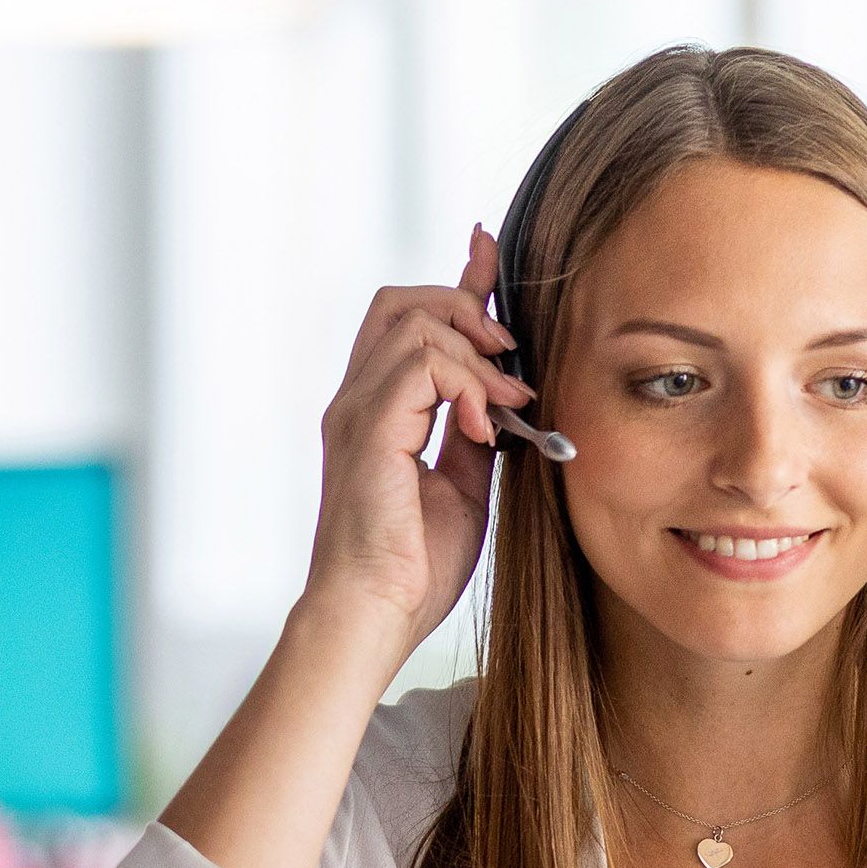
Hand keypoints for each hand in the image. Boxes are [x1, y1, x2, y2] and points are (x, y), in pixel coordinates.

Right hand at [295, 225, 533, 671]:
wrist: (374, 616)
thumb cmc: (411, 570)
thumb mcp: (464, 488)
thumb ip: (476, 437)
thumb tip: (505, 399)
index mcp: (376, 413)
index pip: (410, 322)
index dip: (457, 283)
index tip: (489, 251)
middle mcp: (358, 401)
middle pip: (402, 301)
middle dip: (466, 305)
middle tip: (510, 350)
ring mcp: (357, 411)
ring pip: (415, 321)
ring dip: (475, 353)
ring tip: (505, 403)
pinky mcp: (368, 428)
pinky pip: (420, 363)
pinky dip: (465, 384)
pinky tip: (484, 425)